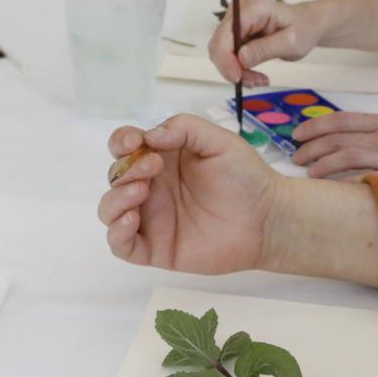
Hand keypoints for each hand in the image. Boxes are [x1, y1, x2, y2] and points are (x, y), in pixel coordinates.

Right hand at [98, 114, 277, 274]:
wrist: (267, 218)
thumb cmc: (245, 177)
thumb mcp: (218, 141)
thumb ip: (184, 128)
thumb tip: (148, 135)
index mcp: (162, 159)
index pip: (125, 147)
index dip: (121, 142)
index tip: (134, 141)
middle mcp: (152, 187)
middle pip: (115, 176)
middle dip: (126, 169)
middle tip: (154, 167)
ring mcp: (152, 218)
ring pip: (110, 209)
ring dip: (116, 197)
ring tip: (141, 192)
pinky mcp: (156, 248)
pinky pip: (121, 245)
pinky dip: (116, 232)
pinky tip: (132, 220)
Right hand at [208, 0, 326, 87]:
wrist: (307, 24)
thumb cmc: (303, 28)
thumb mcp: (290, 41)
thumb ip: (264, 49)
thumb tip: (241, 59)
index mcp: (252, 9)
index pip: (225, 34)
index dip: (226, 58)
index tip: (237, 77)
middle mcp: (238, 13)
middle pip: (219, 45)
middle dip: (232, 68)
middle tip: (254, 82)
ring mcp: (235, 24)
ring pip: (222, 54)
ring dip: (237, 72)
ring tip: (259, 80)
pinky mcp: (236, 35)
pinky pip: (229, 56)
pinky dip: (240, 70)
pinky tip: (255, 76)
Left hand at [290, 113, 377, 179]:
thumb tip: (372, 142)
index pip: (345, 120)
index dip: (317, 127)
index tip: (298, 134)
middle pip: (339, 138)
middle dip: (312, 147)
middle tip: (296, 156)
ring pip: (348, 158)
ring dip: (323, 166)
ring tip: (308, 174)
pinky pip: (368, 182)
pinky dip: (346, 185)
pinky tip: (332, 193)